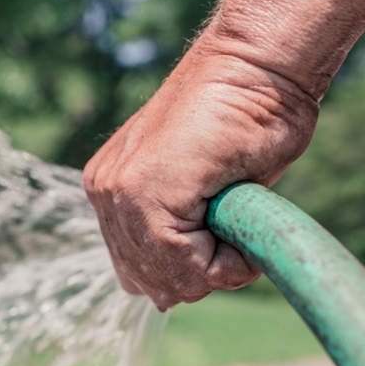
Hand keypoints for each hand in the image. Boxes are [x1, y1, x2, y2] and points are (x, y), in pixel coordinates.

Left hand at [83, 27, 318, 309]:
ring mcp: (117, 191)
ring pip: (168, 280)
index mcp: (114, 192)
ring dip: (216, 266)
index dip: (194, 271)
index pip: (141, 272)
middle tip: (234, 228)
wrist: (258, 65)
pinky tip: (239, 218)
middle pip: (150, 283)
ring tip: (237, 219)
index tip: (227, 232)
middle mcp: (106, 193)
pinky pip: (184, 266)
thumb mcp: (207, 194)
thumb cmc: (247, 120)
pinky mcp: (141, 191)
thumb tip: (163, 299)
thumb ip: (179, 236)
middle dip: (201, 273)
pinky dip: (226, 261)